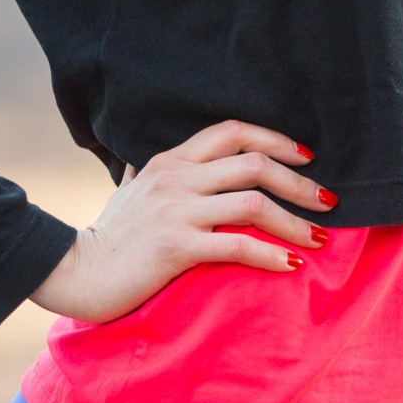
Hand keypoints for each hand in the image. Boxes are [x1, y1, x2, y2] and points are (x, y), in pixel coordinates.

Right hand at [29, 120, 333, 323]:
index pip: (233, 131)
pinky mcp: (175, 246)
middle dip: (300, 183)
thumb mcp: (125, 191)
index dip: (276, 139)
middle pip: (255, 165)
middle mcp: (177, 177)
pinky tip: (289, 264)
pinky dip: (270, 254)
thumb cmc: (107, 236)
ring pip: (253, 203)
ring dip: (294, 221)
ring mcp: (177, 210)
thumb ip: (142, 172)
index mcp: (170, 160)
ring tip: (318, 238)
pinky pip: (236, 245)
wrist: (75, 271)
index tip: (306, 156)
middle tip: (328, 201)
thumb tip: (140, 160)